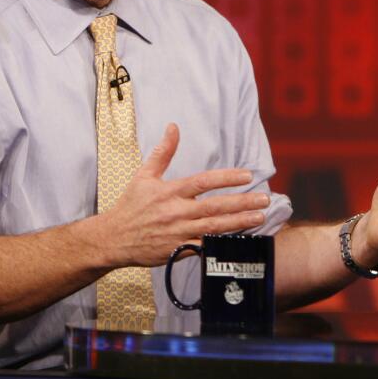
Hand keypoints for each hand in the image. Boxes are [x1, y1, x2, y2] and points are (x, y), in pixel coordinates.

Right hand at [98, 123, 269, 267]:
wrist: (113, 239)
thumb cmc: (130, 206)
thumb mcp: (144, 175)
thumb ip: (163, 152)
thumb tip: (173, 127)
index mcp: (169, 192)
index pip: (203, 182)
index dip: (226, 178)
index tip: (247, 176)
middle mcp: (176, 212)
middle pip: (215, 206)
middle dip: (242, 203)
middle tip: (264, 199)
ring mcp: (178, 233)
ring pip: (214, 228)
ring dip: (239, 223)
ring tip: (259, 218)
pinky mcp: (178, 251)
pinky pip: (204, 248)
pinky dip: (222, 244)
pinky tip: (240, 240)